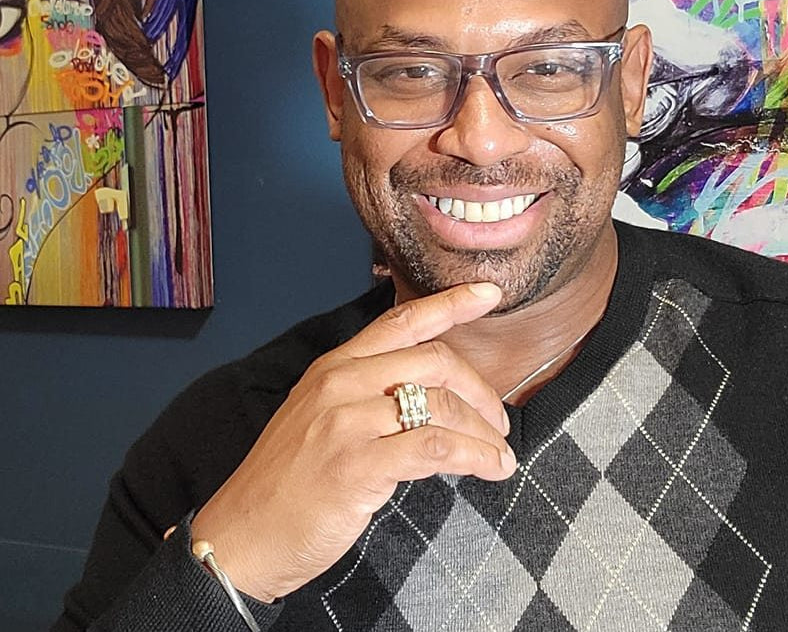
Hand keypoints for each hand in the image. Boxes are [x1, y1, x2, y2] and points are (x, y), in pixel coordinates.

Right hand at [189, 283, 514, 601]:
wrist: (242, 538)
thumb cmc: (288, 485)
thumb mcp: (320, 420)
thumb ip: (367, 396)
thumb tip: (432, 396)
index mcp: (332, 367)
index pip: (400, 321)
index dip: (450, 304)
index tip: (488, 295)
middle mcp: (340, 383)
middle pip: (434, 361)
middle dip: (481, 390)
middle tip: (500, 421)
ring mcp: (346, 422)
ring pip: (441, 405)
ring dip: (484, 432)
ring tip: (500, 454)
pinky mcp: (357, 464)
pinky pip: (436, 447)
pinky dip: (475, 456)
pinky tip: (490, 468)